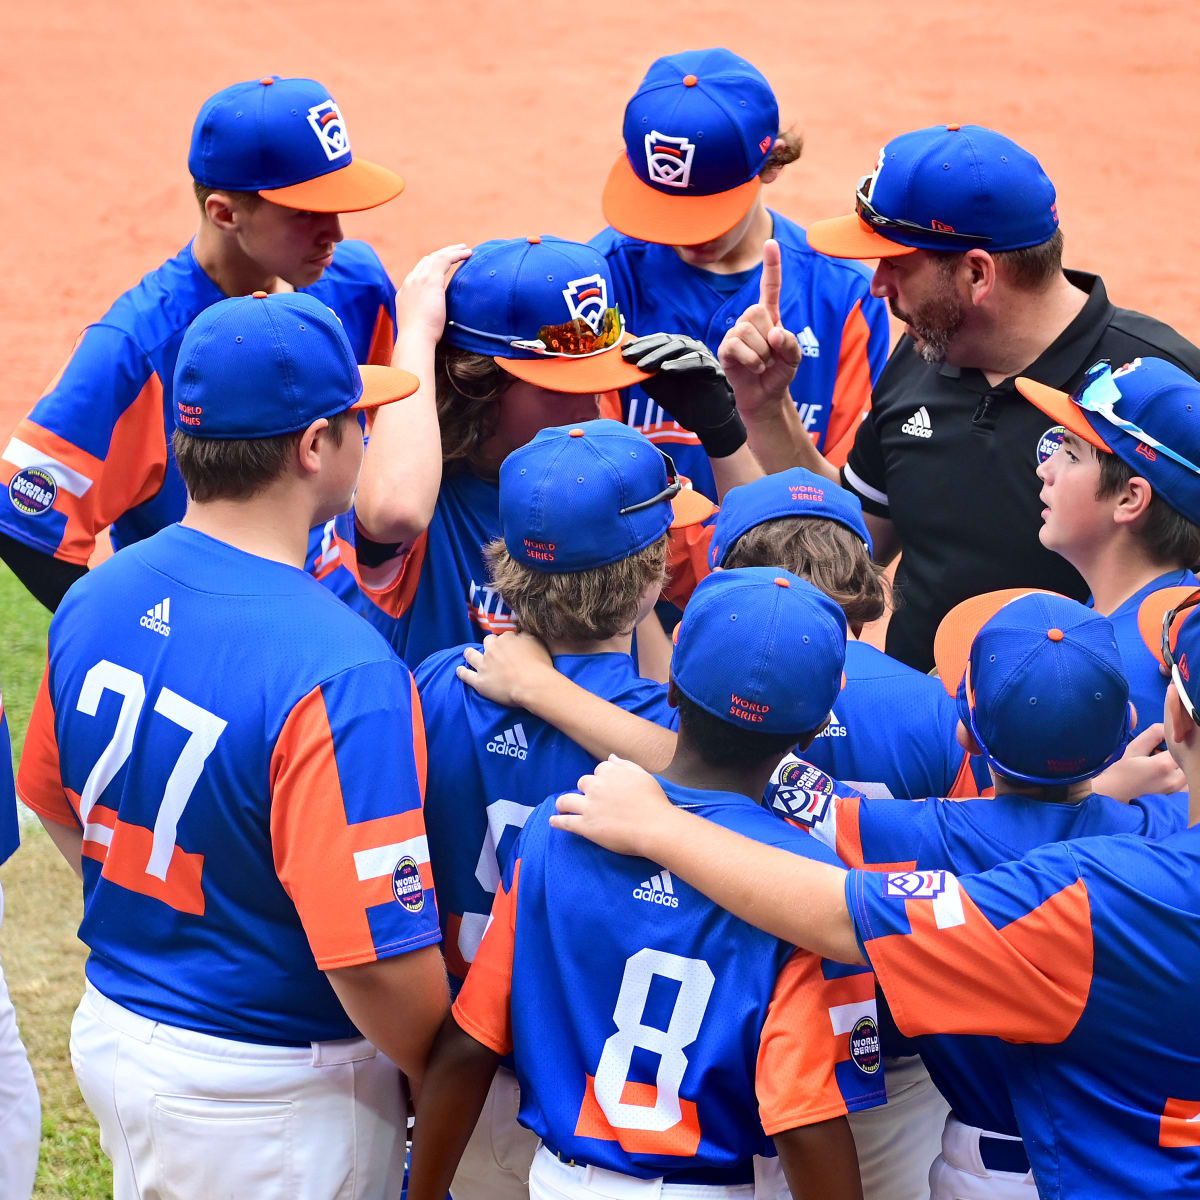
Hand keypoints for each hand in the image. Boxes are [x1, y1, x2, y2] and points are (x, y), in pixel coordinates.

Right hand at [394, 243, 471, 348]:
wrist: (415, 339)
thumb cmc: (421, 338)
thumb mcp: (421, 323)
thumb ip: (426, 315)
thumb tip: (436, 318)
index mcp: (406, 292)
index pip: (419, 272)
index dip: (432, 266)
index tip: (444, 266)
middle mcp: (410, 282)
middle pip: (426, 261)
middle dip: (442, 254)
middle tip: (457, 251)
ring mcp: (419, 279)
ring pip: (436, 257)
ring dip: (452, 251)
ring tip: (465, 249)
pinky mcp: (430, 280)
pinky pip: (444, 260)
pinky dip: (456, 254)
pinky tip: (467, 254)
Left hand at [456, 632, 553, 707]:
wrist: (532, 684)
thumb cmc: (539, 664)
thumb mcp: (537, 642)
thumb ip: (526, 635)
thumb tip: (520, 631)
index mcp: (506, 639)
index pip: (505, 636)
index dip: (508, 641)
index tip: (511, 646)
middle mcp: (492, 649)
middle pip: (487, 642)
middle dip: (490, 644)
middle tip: (494, 651)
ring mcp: (484, 665)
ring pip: (471, 655)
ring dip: (470, 653)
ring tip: (468, 653)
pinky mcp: (480, 682)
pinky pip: (466, 675)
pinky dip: (462, 672)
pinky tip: (459, 670)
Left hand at [550, 755, 675, 855]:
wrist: (654, 826)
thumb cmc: (653, 801)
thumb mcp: (642, 775)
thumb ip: (624, 765)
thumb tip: (610, 757)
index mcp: (610, 772)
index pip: (600, 770)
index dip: (602, 778)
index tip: (606, 786)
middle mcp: (596, 787)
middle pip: (583, 783)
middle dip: (586, 789)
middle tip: (593, 800)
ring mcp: (589, 807)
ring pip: (566, 800)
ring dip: (563, 803)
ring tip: (562, 807)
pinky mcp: (586, 826)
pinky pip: (566, 822)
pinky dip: (557, 821)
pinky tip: (553, 821)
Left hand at [622, 333, 745, 457]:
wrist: (706, 422)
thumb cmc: (682, 402)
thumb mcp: (657, 387)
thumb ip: (645, 374)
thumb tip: (624, 365)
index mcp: (678, 349)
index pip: (658, 341)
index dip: (640, 344)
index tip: (623, 351)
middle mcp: (692, 348)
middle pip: (667, 341)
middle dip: (646, 349)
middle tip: (629, 357)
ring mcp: (704, 356)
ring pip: (681, 348)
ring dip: (660, 355)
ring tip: (643, 366)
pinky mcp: (714, 368)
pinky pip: (697, 362)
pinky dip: (680, 364)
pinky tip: (666, 369)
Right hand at [718, 239, 801, 421]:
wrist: (766, 397)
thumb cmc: (779, 373)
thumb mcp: (794, 357)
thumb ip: (790, 343)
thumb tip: (774, 334)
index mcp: (769, 316)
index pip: (769, 287)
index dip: (771, 266)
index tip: (771, 243)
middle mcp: (749, 320)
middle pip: (757, 312)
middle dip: (769, 338)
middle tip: (771, 355)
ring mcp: (735, 333)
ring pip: (747, 331)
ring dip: (762, 354)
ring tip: (763, 364)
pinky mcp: (725, 348)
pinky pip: (738, 347)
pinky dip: (753, 361)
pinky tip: (755, 368)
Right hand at [1092, 723, 1184, 801]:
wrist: (1110, 795)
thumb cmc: (1118, 771)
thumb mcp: (1133, 748)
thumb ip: (1153, 734)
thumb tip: (1167, 727)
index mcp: (1163, 765)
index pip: (1182, 746)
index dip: (1174, 741)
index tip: (1162, 742)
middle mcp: (1174, 780)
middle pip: (1187, 760)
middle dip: (1177, 754)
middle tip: (1160, 752)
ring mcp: (1175, 792)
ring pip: (1189, 773)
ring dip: (1180, 766)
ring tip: (1162, 766)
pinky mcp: (1174, 799)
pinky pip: (1186, 786)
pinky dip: (1180, 778)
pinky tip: (1164, 776)